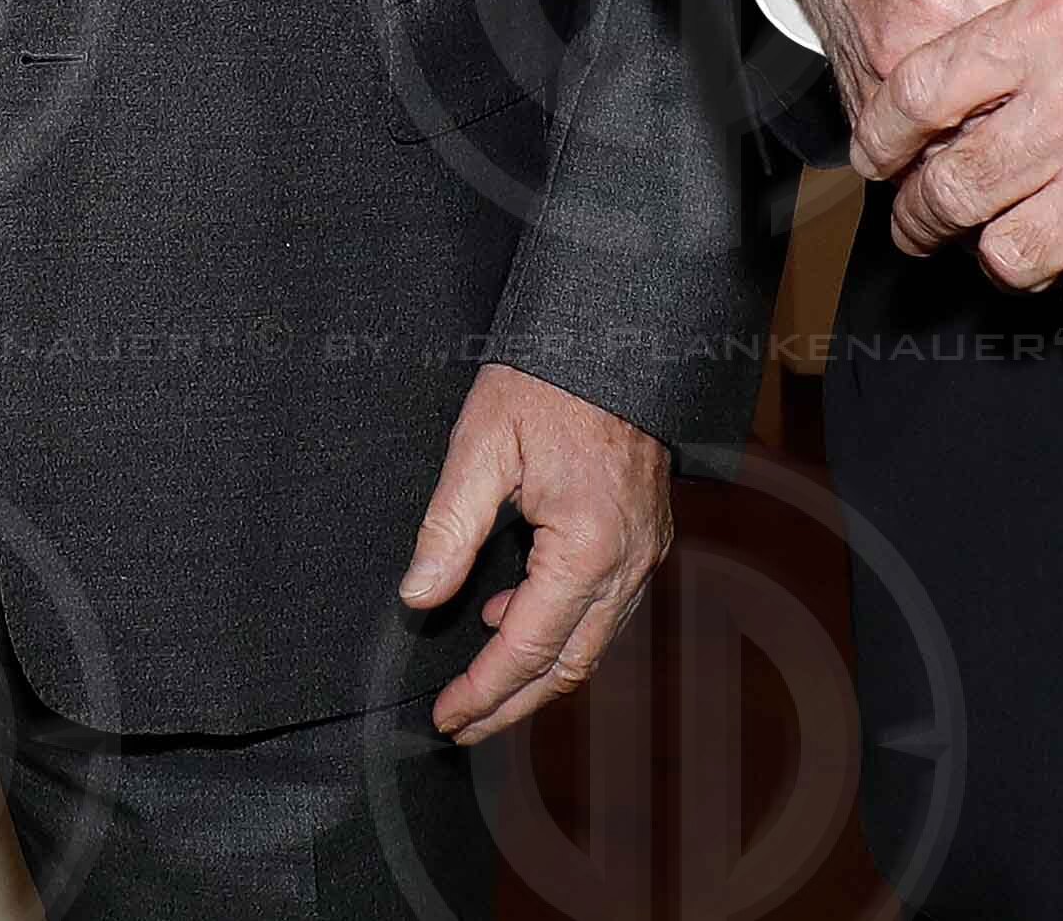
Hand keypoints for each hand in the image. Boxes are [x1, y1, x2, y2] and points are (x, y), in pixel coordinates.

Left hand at [397, 362, 671, 743]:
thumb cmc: (545, 382)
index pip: (530, 647)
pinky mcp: (644, 539)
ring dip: (539, 673)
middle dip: (513, 703)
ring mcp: (644, 554)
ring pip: (592, 644)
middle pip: (570, 665)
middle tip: (462, 725)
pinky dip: (561, 631)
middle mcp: (628, 564)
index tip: (446, 717)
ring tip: (481, 688)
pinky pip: (604, 610)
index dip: (485, 690)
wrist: (612, 338)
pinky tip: (513, 619)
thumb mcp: (481, 444)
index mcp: (589, 548)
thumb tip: (418, 596)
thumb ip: (449, 526)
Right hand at [756, 0, 1062, 185]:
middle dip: (1059, 174)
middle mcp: (911, 54)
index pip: (1041, 86)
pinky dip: (960, 179)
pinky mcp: (862, 104)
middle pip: (996, 147)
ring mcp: (879, 87)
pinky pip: (913, 165)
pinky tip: (1007, 189)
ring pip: (949, 171)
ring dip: (1007, 192)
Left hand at [872, 0, 1062, 323]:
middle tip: (923, 227)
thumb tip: (985, 82)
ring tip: (1015, 248)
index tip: (877, 157)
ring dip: (1008, 259)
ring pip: (1013, 257)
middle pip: (952, 189)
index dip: (883, 135)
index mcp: (1047, 28)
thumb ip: (1042, 30)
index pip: (919, 92)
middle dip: (924, 220)